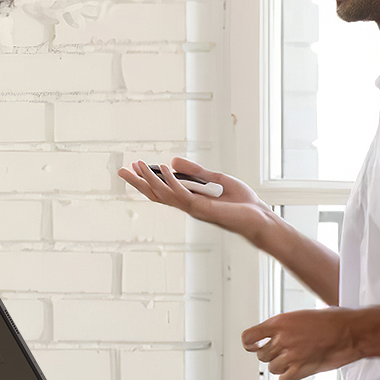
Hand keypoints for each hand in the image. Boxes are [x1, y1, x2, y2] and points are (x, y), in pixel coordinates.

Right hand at [118, 157, 275, 242]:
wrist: (258, 217)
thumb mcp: (216, 179)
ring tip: (135, 166)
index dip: (148, 179)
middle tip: (121, 170)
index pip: (164, 190)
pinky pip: (182, 194)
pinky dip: (171, 180)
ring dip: (149, 180)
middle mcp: (188, 205)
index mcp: (190, 199)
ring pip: (165, 194)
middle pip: (157, 194)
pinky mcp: (202, 208)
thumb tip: (172, 161)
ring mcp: (193, 208)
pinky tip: (163, 168)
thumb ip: (195, 171)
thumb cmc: (241, 203)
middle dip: (138, 183)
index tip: (135, 166)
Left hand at [242, 306, 361, 379]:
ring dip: (281, 366)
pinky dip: (287, 379)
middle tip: (284, 352)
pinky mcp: (301, 369)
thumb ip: (285, 326)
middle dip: (271, 355)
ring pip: (272, 368)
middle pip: (262, 355)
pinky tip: (294, 373)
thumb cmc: (333, 320)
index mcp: (280, 322)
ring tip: (294, 360)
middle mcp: (282, 339)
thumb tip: (275, 335)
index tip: (253, 346)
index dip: (250, 344)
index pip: (249, 337)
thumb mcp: (302, 316)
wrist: (351, 331)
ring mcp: (291, 355)